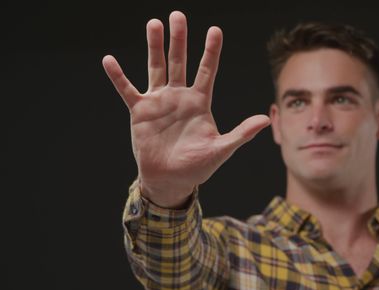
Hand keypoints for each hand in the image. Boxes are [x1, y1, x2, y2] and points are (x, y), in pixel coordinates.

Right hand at [103, 11, 269, 207]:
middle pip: (180, 62)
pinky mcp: (140, 112)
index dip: (211, 51)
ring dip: (154, 46)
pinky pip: (127, 90)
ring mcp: (159, 102)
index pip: (207, 71)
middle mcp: (179, 97)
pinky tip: (109, 60)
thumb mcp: (221, 149)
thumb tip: (264, 119)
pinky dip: (118, 76)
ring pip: (157, 68)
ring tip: (154, 24)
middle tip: (178, 15)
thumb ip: (241, 133)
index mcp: (200, 103)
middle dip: (179, 39)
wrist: (171, 180)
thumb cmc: (198, 166)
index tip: (215, 30)